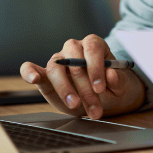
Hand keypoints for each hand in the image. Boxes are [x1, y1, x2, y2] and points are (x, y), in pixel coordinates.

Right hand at [19, 35, 144, 119]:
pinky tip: (33, 79)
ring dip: (65, 88)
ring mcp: (58, 61)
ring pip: (55, 67)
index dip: (95, 67)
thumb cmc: (113, 88)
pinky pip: (31, 68)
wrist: (104, 99)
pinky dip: (29, 72)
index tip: (99, 88)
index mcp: (94, 45)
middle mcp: (74, 49)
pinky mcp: (46, 76)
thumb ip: (118, 80)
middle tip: (94, 106)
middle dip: (84, 86)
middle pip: (73, 60)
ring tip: (75, 104)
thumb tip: (111, 74)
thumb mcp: (122, 86)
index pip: (92, 47)